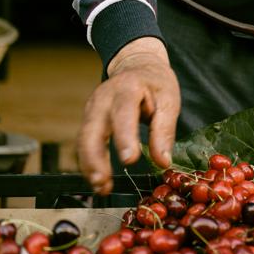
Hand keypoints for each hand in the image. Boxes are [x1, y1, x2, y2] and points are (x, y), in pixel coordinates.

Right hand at [77, 37, 180, 194]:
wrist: (137, 65)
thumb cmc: (155, 83)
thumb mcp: (169, 100)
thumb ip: (164, 131)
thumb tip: (163, 162)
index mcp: (127, 88)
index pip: (123, 113)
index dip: (124, 137)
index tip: (129, 160)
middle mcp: (103, 98)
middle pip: (92, 129)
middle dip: (95, 158)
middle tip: (103, 182)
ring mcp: (92, 109)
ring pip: (83, 140)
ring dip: (89, 166)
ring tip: (102, 188)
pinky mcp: (89, 120)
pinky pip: (84, 143)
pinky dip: (89, 163)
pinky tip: (98, 181)